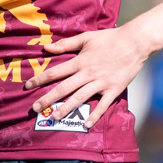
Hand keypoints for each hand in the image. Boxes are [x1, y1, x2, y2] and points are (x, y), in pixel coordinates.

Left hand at [25, 26, 145, 127]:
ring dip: (66, 109)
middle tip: (35, 108)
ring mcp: (101, 83)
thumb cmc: (109, 39)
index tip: (28, 86)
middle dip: (48, 99)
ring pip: (80, 98)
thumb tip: (47, 48)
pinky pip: (102, 105)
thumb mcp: (86, 38)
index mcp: (80, 61)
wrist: (134, 43)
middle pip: (64, 88)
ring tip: (54, 117)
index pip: (55, 72)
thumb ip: (66, 44)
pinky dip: (94, 115)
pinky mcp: (113, 90)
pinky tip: (86, 124)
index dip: (40, 79)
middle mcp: (88, 74)